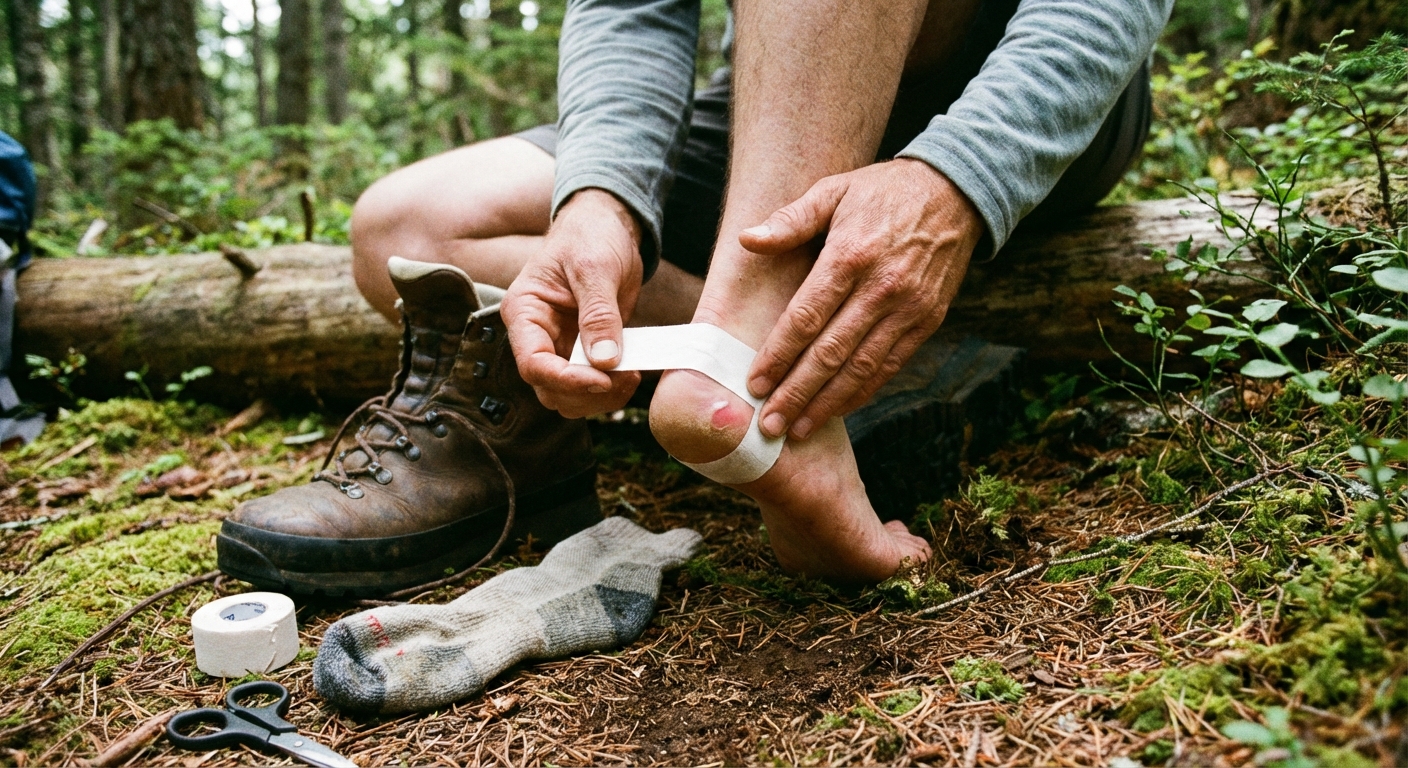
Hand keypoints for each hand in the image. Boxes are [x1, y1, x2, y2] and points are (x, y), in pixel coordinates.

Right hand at [502, 188, 643, 417]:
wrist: (607, 226)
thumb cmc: (592, 236)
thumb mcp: (596, 268)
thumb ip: (599, 314)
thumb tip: (604, 361)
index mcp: (525, 312)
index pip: (533, 363)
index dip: (566, 380)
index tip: (602, 379)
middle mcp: (537, 335)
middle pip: (549, 388)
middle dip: (586, 392)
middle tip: (627, 377)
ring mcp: (560, 346)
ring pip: (568, 396)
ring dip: (600, 397)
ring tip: (632, 376)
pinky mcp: (584, 351)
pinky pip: (591, 385)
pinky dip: (611, 389)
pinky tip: (633, 372)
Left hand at [740, 159, 983, 439]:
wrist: (956, 193)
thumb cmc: (882, 192)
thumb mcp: (834, 191)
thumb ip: (791, 219)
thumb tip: (748, 240)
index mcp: (851, 255)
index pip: (807, 317)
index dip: (779, 355)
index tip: (754, 383)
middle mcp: (882, 288)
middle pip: (831, 353)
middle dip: (796, 393)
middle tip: (768, 425)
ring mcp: (909, 309)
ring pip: (862, 368)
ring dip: (827, 403)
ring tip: (796, 429)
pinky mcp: (927, 321)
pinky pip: (889, 365)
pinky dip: (862, 392)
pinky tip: (836, 409)